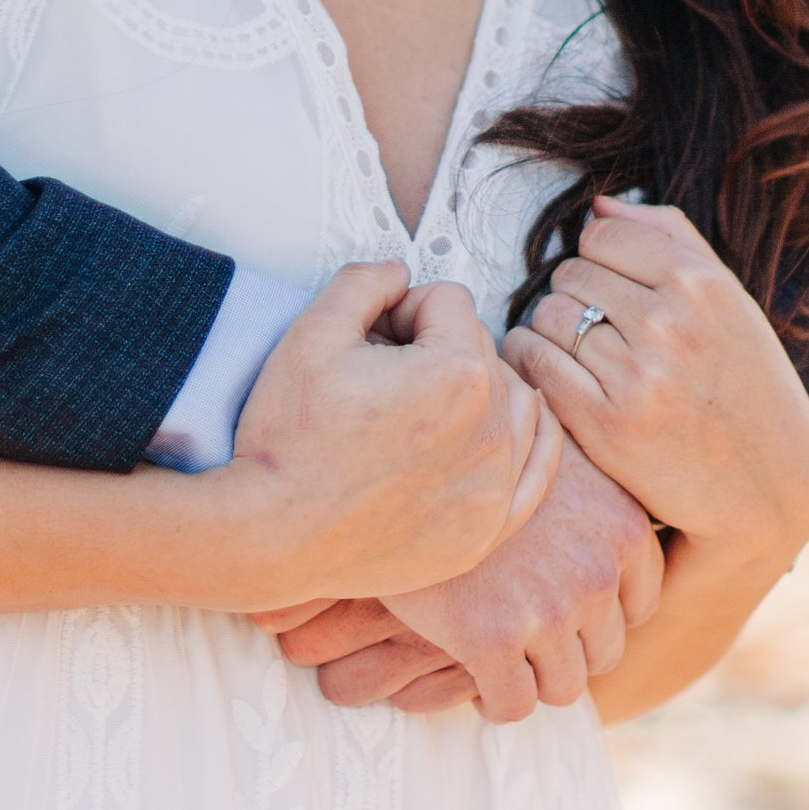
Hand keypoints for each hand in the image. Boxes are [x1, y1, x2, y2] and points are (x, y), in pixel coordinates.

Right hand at [221, 264, 556, 615]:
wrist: (270, 537)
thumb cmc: (288, 442)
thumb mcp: (311, 332)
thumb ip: (365, 281)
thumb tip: (400, 272)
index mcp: (457, 373)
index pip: (448, 301)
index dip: (400, 309)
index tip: (367, 340)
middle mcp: (491, 430)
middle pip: (481, 348)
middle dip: (434, 348)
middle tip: (380, 378)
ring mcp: (494, 486)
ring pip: (517, 401)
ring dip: (479, 388)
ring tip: (424, 404)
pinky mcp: (486, 531)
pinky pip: (537, 470)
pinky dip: (526, 440)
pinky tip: (503, 427)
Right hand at [269, 437, 663, 723]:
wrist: (399, 455)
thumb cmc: (474, 456)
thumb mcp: (552, 462)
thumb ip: (589, 508)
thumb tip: (603, 544)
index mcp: (623, 527)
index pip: (639, 606)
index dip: (596, 615)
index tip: (557, 607)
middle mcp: (597, 571)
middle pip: (604, 653)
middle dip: (563, 650)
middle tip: (520, 636)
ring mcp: (547, 610)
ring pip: (563, 689)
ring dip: (531, 680)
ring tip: (496, 658)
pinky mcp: (491, 640)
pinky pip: (512, 705)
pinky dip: (493, 701)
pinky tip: (472, 676)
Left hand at [502, 198, 808, 560]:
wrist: (770, 486)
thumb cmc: (747, 384)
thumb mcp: (731, 302)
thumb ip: (671, 239)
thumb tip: (598, 205)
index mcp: (702, 284)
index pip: (601, 235)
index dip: (596, 257)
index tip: (608, 283)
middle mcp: (670, 323)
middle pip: (570, 274)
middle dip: (575, 294)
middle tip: (597, 325)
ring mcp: (638, 376)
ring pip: (548, 316)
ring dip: (552, 330)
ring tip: (580, 351)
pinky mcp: (607, 425)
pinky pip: (533, 363)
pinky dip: (530, 361)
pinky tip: (553, 371)